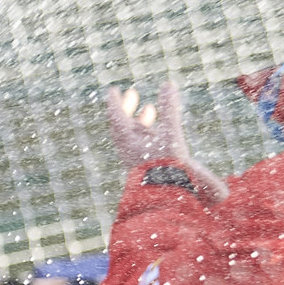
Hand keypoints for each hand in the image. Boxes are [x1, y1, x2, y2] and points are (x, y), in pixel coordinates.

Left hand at [107, 82, 228, 201]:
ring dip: (140, 121)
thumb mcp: (170, 135)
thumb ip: (170, 111)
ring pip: (134, 137)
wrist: (168, 199)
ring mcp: (137, 160)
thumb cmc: (166, 168)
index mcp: (128, 143)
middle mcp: (129, 151)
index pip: (116, 118)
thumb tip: (168, 84)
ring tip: (149, 109)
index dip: (115, 102)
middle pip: (123, 126)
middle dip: (128, 108)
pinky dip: (149, 134)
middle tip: (132, 94)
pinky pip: (143, 146)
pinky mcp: (146, 169)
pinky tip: (158, 133)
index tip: (114, 90)